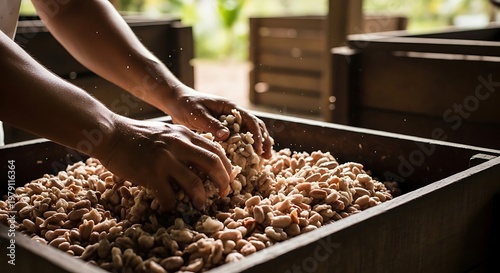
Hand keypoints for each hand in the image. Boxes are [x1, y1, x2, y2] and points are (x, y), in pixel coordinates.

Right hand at [98, 115, 231, 210]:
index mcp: (185, 135)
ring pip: (195, 183)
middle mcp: (179, 144)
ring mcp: (165, 159)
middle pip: (212, 164)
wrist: (110, 134)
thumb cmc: (137, 135)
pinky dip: (171, 205)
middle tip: (223, 193)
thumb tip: (201, 162)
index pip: (216, 150)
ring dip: (201, 198)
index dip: (226, 166)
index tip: (228, 178)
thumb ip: (183, 143)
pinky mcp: (151, 173)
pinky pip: (168, 196)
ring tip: (200, 205)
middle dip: (223, 181)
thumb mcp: (167, 133)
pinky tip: (169, 207)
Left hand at [164, 85, 273, 158]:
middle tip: (268, 156)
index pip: (250, 120)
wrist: (176, 102)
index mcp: (230, 107)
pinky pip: (239, 138)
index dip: (257, 135)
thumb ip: (211, 124)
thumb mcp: (197, 114)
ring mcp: (230, 121)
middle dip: (264, 141)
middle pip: (255, 126)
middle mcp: (233, 114)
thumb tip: (227, 136)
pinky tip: (247, 159)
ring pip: (250, 132)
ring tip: (264, 158)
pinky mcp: (224, 129)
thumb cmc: (186, 105)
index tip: (259, 149)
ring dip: (258, 144)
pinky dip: (245, 147)